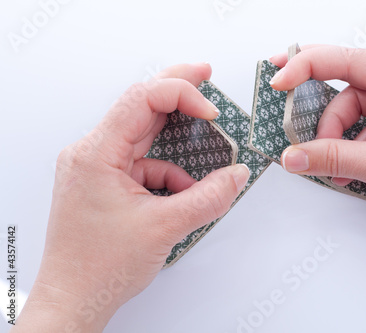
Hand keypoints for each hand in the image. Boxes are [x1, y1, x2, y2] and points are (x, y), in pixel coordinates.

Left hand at [12, 63, 249, 331]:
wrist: (74, 299)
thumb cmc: (98, 268)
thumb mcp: (164, 228)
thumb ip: (209, 198)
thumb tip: (237, 175)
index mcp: (96, 154)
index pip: (141, 99)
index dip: (181, 94)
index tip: (211, 112)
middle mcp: (92, 153)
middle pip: (140, 106)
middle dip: (177, 91)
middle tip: (205, 75)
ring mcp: (98, 167)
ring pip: (143, 134)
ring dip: (177, 139)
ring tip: (207, 139)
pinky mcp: (107, 182)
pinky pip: (144, 163)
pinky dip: (169, 172)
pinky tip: (185, 191)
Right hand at [271, 45, 365, 243]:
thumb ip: (335, 158)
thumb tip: (295, 155)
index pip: (352, 60)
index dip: (309, 66)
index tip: (281, 79)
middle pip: (349, 89)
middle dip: (326, 119)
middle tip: (299, 132)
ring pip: (355, 112)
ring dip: (339, 140)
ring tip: (334, 166)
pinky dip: (353, 149)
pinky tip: (350, 169)